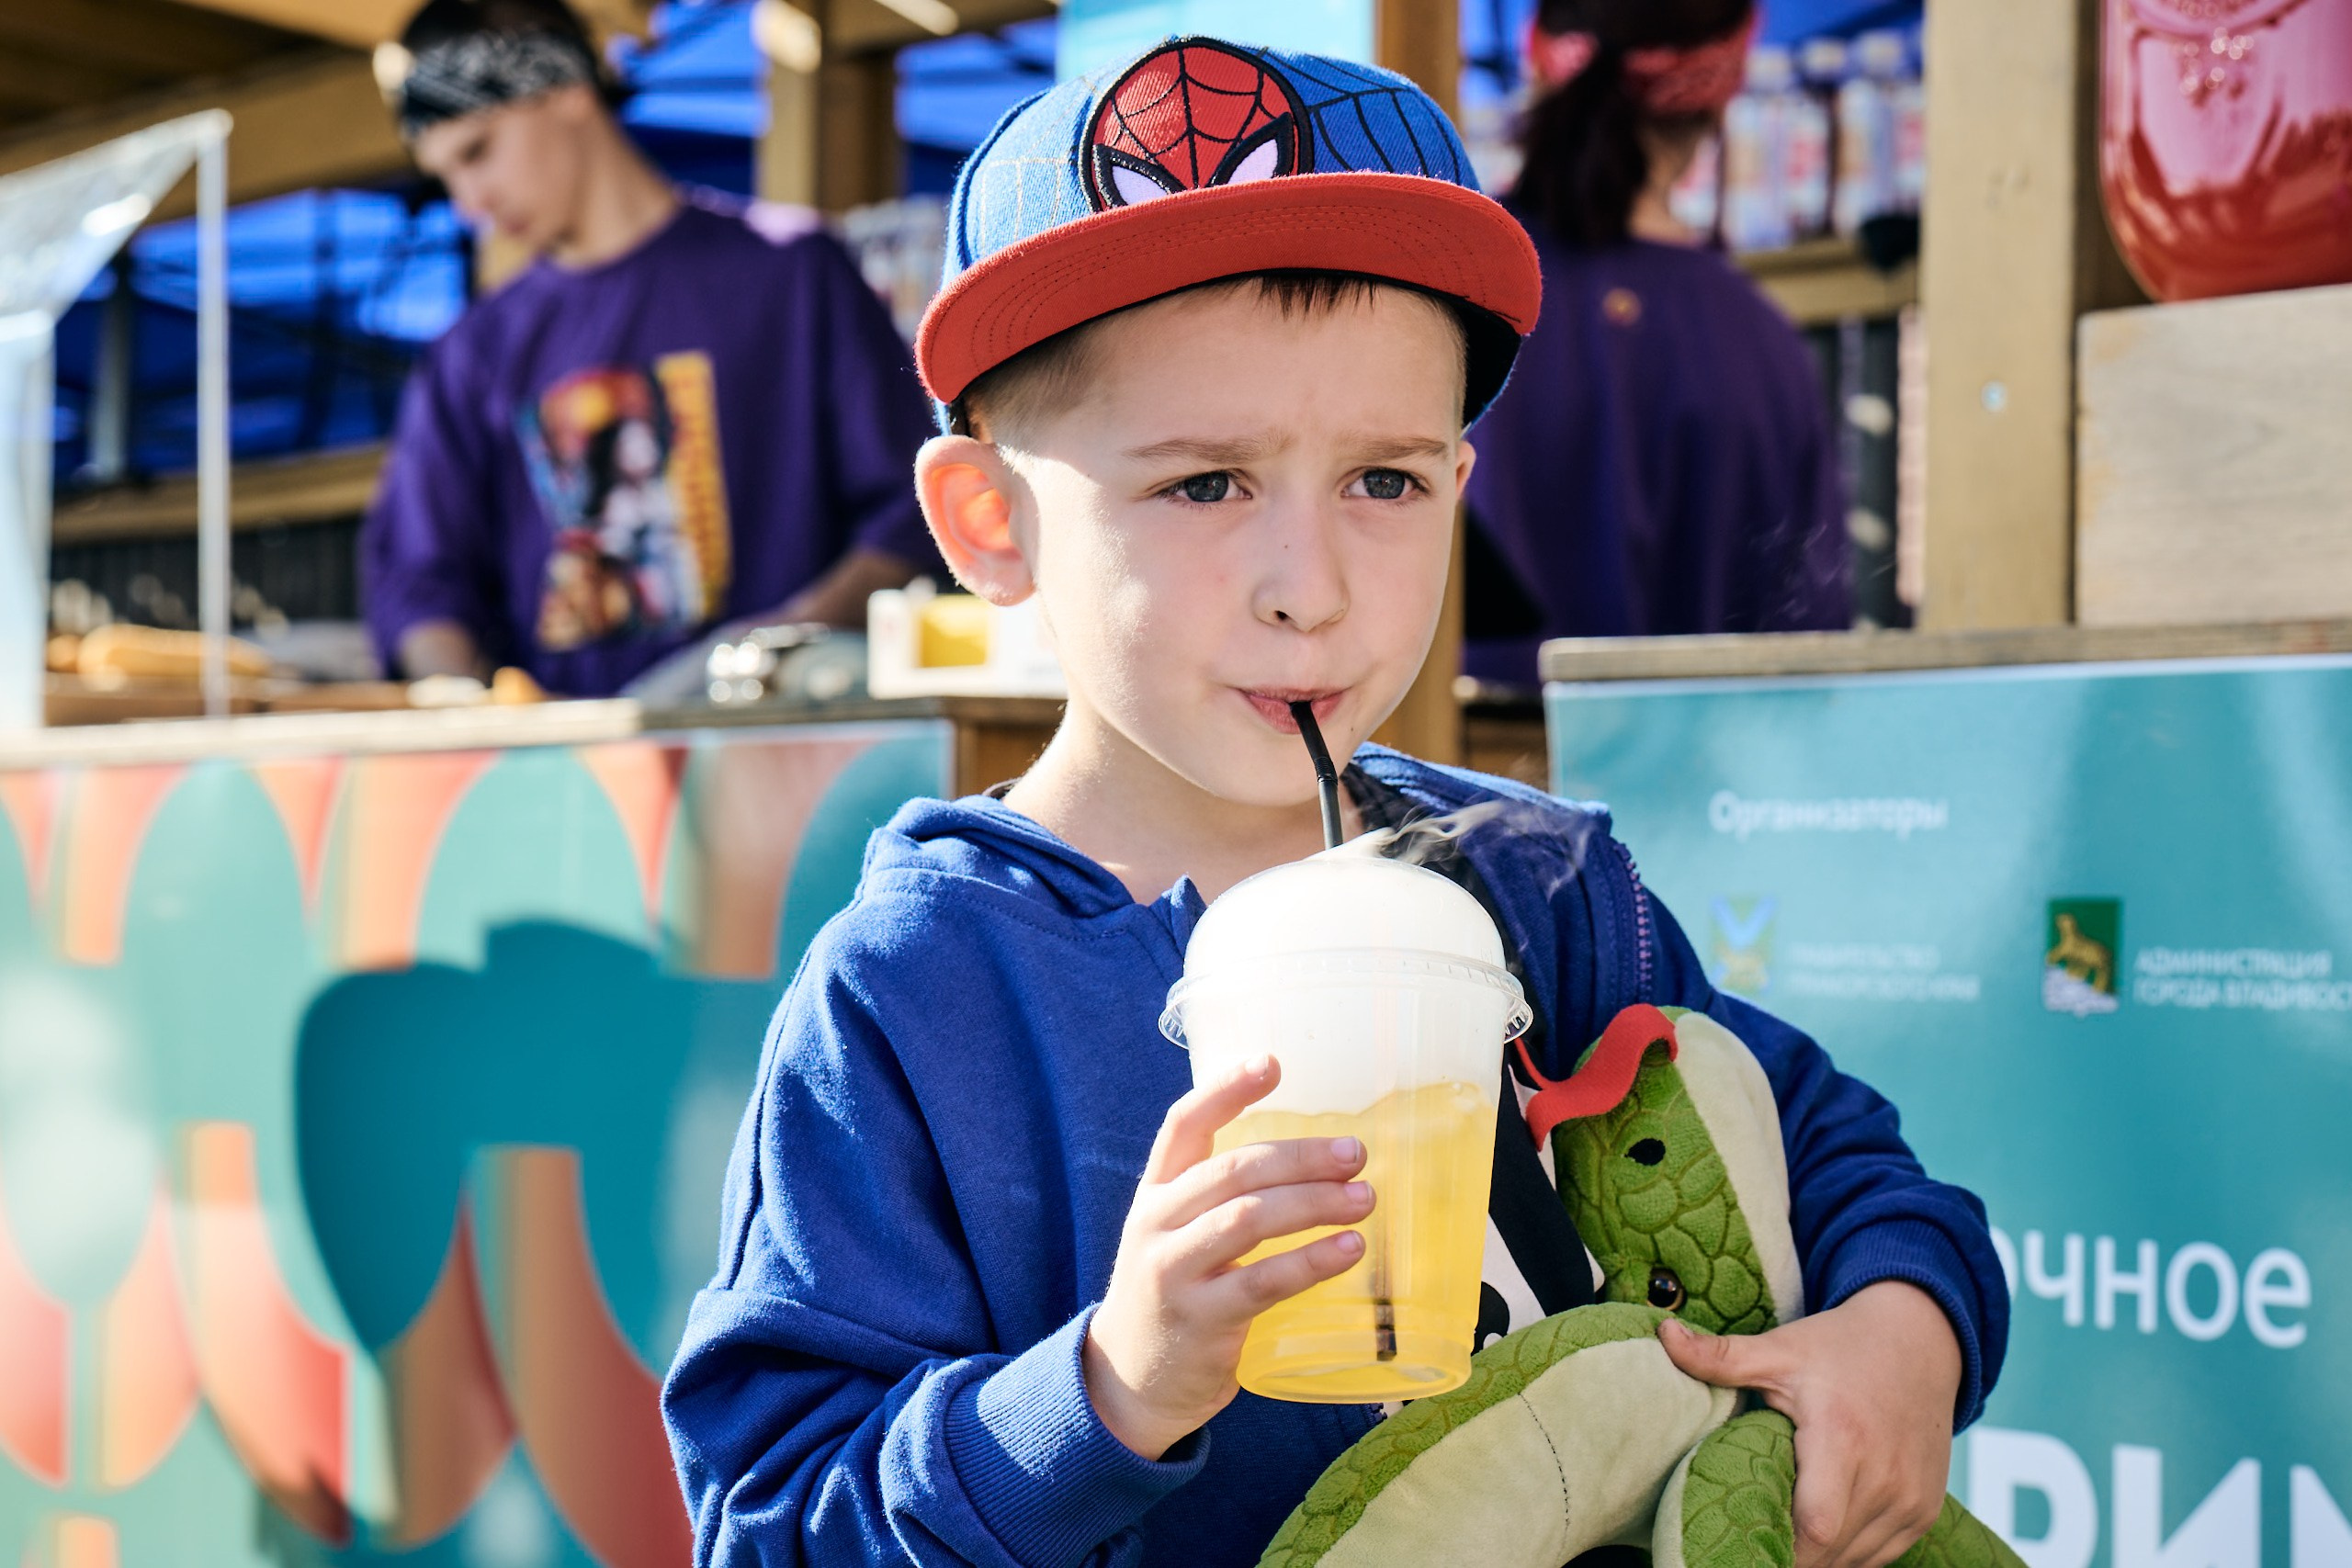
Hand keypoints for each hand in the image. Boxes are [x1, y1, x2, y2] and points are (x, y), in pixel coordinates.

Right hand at [1083, 1057, 1373, 1459]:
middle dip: (1300, 1157)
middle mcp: (1157, 1223)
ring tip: (1365, 1199)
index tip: (1273, 1063)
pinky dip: (1311, 1262)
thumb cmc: (1173, 1293)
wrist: (1128, 1381)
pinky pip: (1263, 1282)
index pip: (1183, 1125)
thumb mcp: (1176, 1233)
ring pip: (1249, 1219)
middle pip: (1232, 1171)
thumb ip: (1221, 1198)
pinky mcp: (1201, 1320)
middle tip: (1356, 1154)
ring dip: (1313, 1204)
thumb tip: (1314, 1160)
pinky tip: (1348, 1251)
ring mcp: (1174, 1271)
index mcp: (1155, 1192)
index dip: (1226, 1091)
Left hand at [1659, 1280, 1961, 1567]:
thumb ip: (1722, 1355)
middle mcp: (1885, 1476)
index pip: (1815, 1525)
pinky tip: (1820, 1536)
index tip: (1740, 1544)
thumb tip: (1663, 1335)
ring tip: (1779, 1537)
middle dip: (1789, 1554)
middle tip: (1748, 1542)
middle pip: (1830, 1551)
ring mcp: (1911, 1499)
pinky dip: (1850, 1553)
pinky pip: (1882, 1555)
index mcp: (1843, 1438)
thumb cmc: (1841, 1347)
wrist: (1920, 1341)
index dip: (1779, 1547)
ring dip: (1820, 1556)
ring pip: (1856, 1560)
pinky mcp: (1925, 1511)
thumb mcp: (1780, 1349)